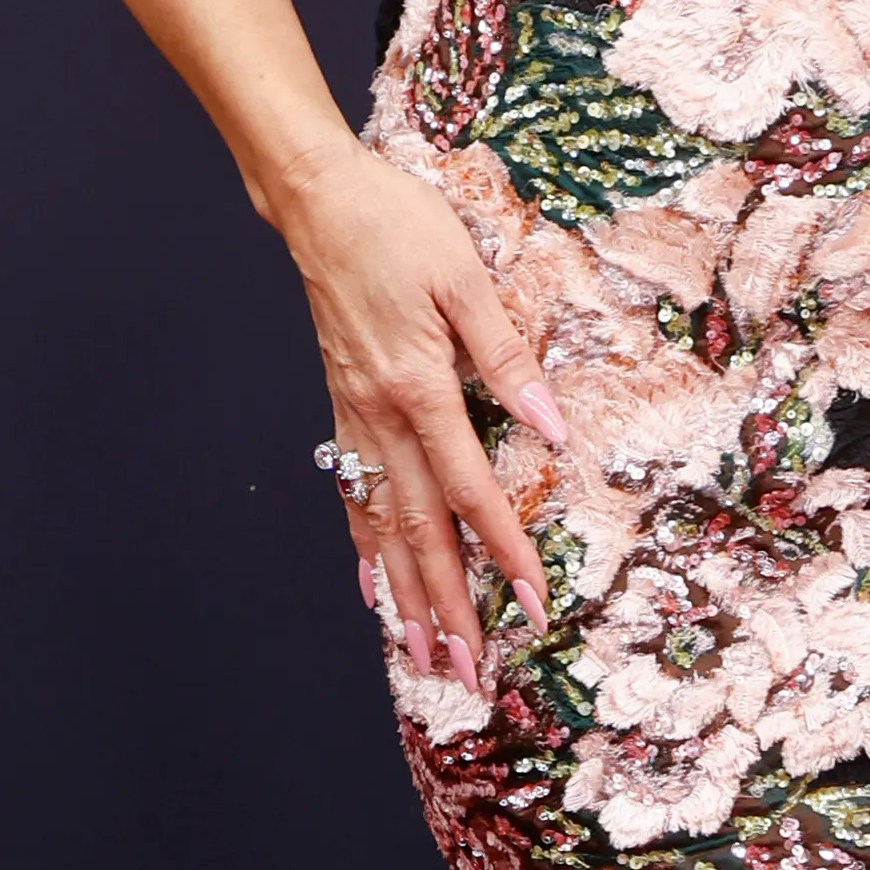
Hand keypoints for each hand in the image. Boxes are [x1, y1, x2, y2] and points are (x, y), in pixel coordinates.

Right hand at [272, 133, 564, 688]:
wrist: (318, 200)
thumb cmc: (396, 223)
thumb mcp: (466, 276)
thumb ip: (507, 354)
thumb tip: (551, 427)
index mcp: (418, 386)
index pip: (469, 488)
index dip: (502, 550)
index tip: (532, 601)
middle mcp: (380, 415)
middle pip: (418, 530)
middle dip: (445, 606)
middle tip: (466, 670)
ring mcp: (355, 416)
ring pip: (381, 525)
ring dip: (403, 595)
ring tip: (419, 655)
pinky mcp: (343, 406)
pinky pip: (354, 493)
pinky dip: (365, 547)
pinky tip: (374, 586)